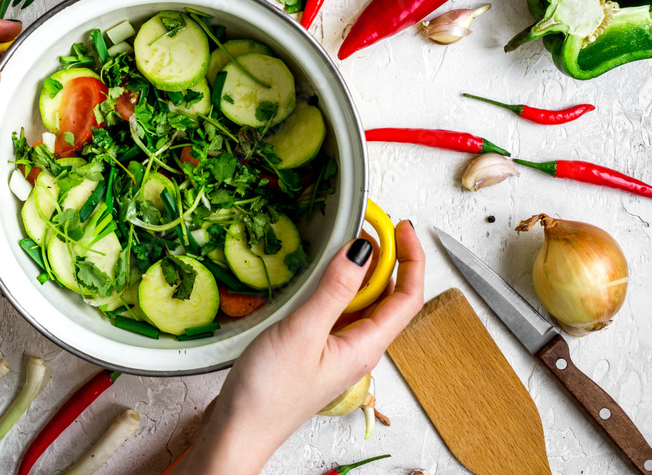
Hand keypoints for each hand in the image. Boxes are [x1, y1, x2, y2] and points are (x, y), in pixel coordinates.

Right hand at [173, 221, 424, 474]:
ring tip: (344, 240)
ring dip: (360, 269)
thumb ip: (333, 290)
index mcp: (365, 346)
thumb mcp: (302, 332)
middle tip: (366, 222)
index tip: (401, 226)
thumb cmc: (269, 393)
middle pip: (388, 296)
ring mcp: (337, 348)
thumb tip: (361, 249)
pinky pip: (338, 309)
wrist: (240, 430)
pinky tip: (319, 274)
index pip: (408, 298)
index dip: (412, 259)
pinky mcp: (315, 349)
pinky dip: (336, 284)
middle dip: (386, 256)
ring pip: (362, 301)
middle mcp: (357, 347)